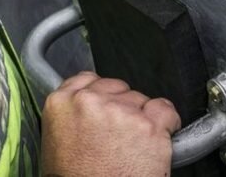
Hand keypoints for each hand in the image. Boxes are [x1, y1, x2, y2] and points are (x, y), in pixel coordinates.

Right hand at [42, 72, 179, 176]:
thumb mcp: (57, 143)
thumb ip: (71, 115)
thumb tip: (85, 106)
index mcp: (62, 104)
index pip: (87, 79)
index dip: (101, 94)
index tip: (107, 104)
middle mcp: (90, 102)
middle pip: (116, 87)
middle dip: (121, 107)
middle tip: (119, 136)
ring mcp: (121, 112)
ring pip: (140, 100)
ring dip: (141, 118)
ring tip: (133, 147)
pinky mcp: (148, 126)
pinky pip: (166, 110)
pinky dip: (168, 123)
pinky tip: (158, 139)